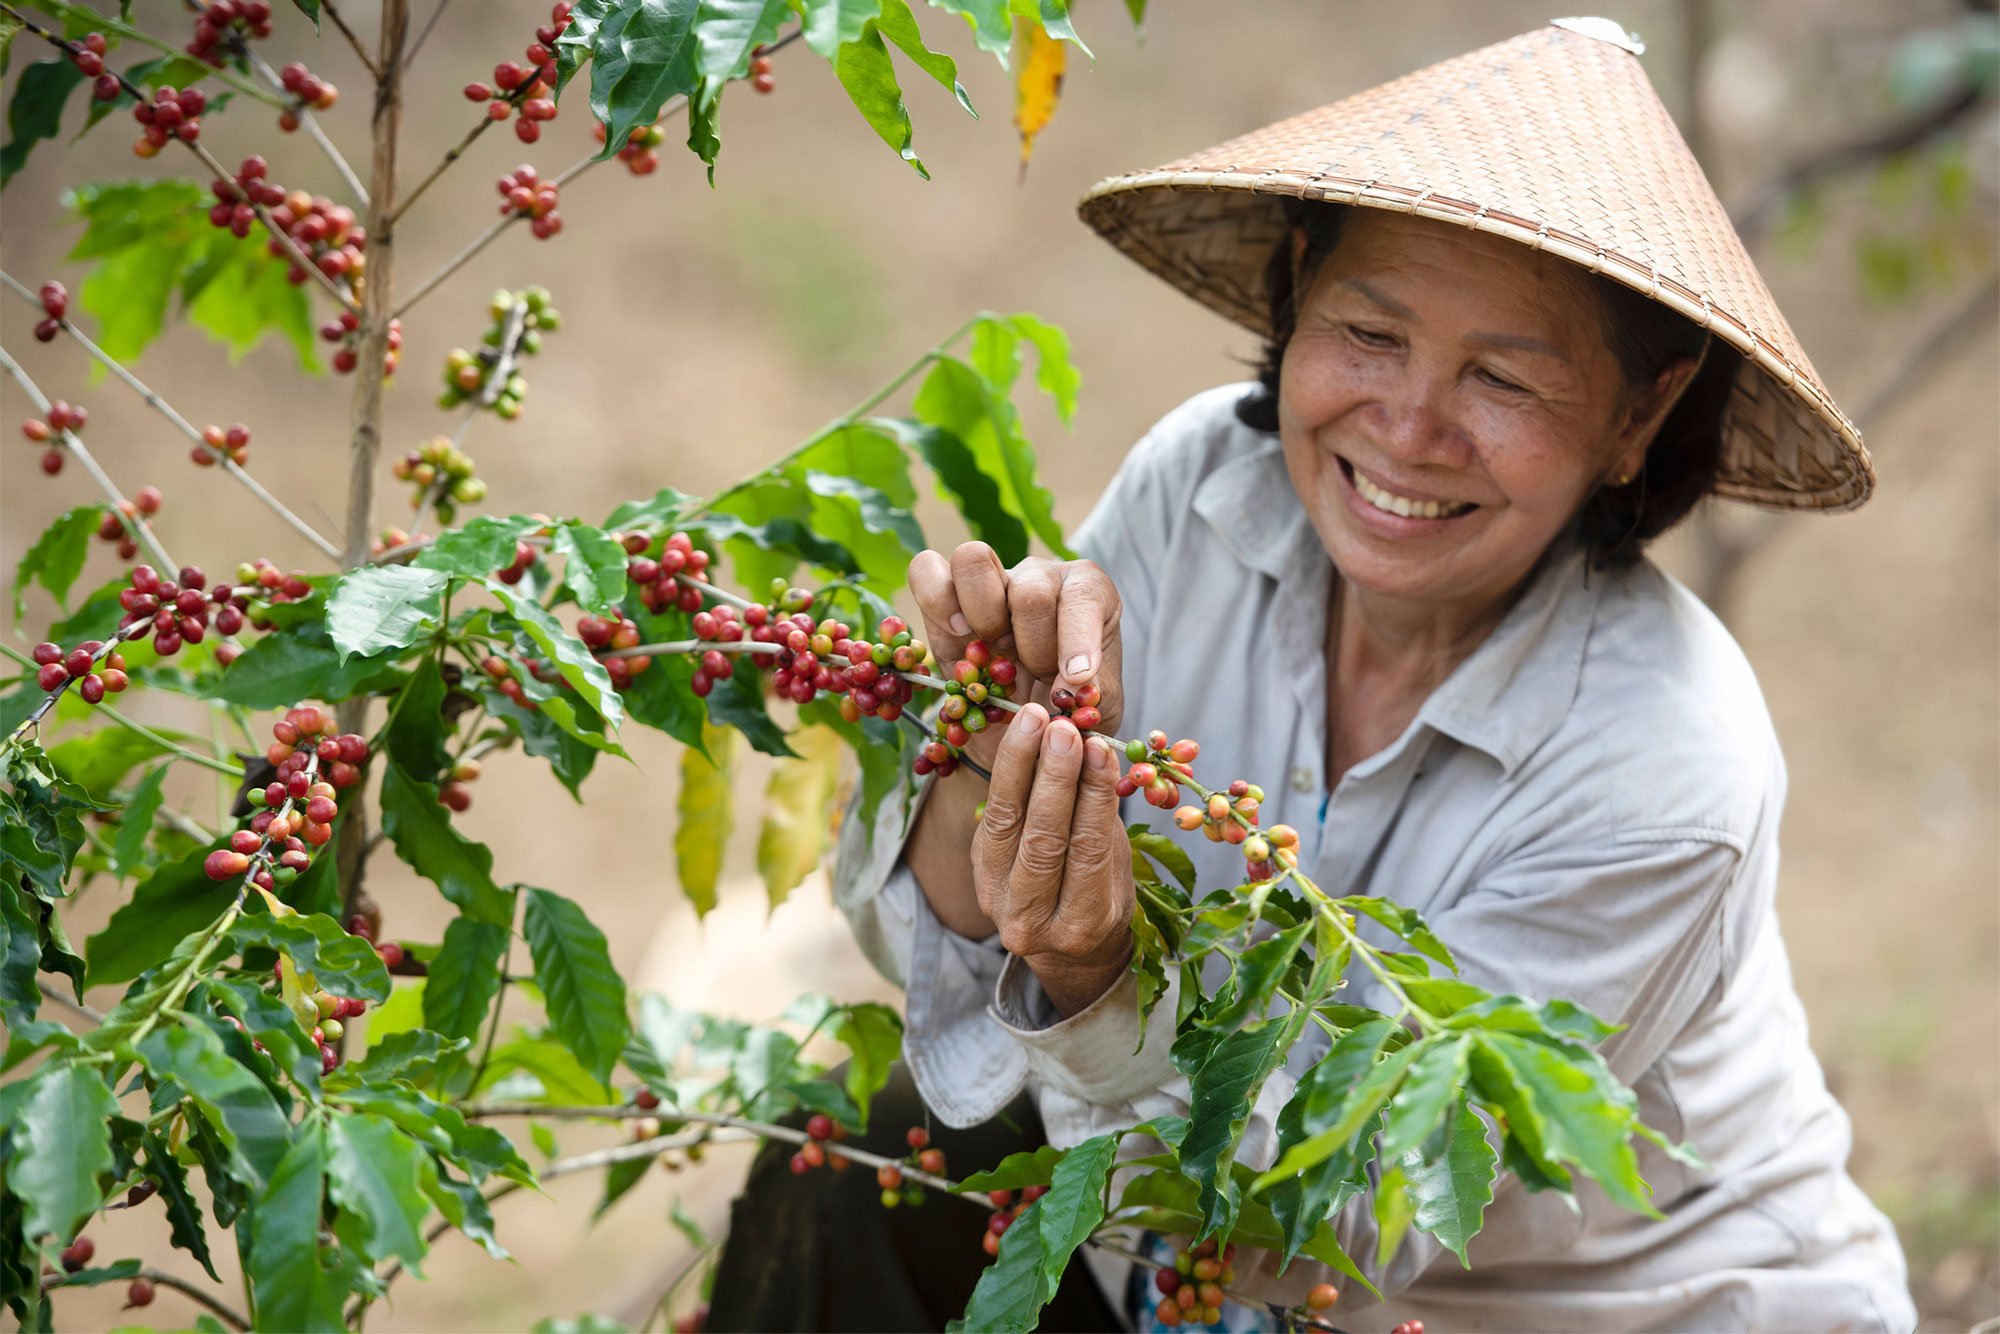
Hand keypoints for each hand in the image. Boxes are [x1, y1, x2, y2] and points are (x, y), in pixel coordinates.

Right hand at [906, 542, 1124, 771]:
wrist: (1029, 728)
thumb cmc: (1070, 708)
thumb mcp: (1098, 707)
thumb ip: (1093, 695)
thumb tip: (1069, 687)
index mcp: (1088, 591)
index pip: (1083, 598)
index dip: (1077, 639)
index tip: (1075, 679)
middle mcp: (1040, 576)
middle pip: (1030, 588)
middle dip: (1032, 644)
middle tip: (1033, 672)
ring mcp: (992, 581)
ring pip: (974, 561)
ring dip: (984, 619)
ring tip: (993, 657)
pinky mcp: (947, 595)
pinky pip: (927, 570)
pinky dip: (937, 601)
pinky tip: (960, 636)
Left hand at [972, 702, 1134, 1016]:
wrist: (1060, 941)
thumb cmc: (1100, 893)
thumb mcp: (1114, 865)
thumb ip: (1100, 817)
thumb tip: (1094, 750)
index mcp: (1079, 926)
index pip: (1087, 852)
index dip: (1093, 797)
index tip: (1100, 749)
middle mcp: (1030, 924)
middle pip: (1042, 841)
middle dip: (1053, 778)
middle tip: (1063, 728)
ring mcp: (996, 902)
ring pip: (1008, 824)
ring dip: (1022, 765)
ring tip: (1036, 720)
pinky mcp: (978, 874)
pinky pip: (992, 817)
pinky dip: (1007, 773)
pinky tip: (1021, 738)